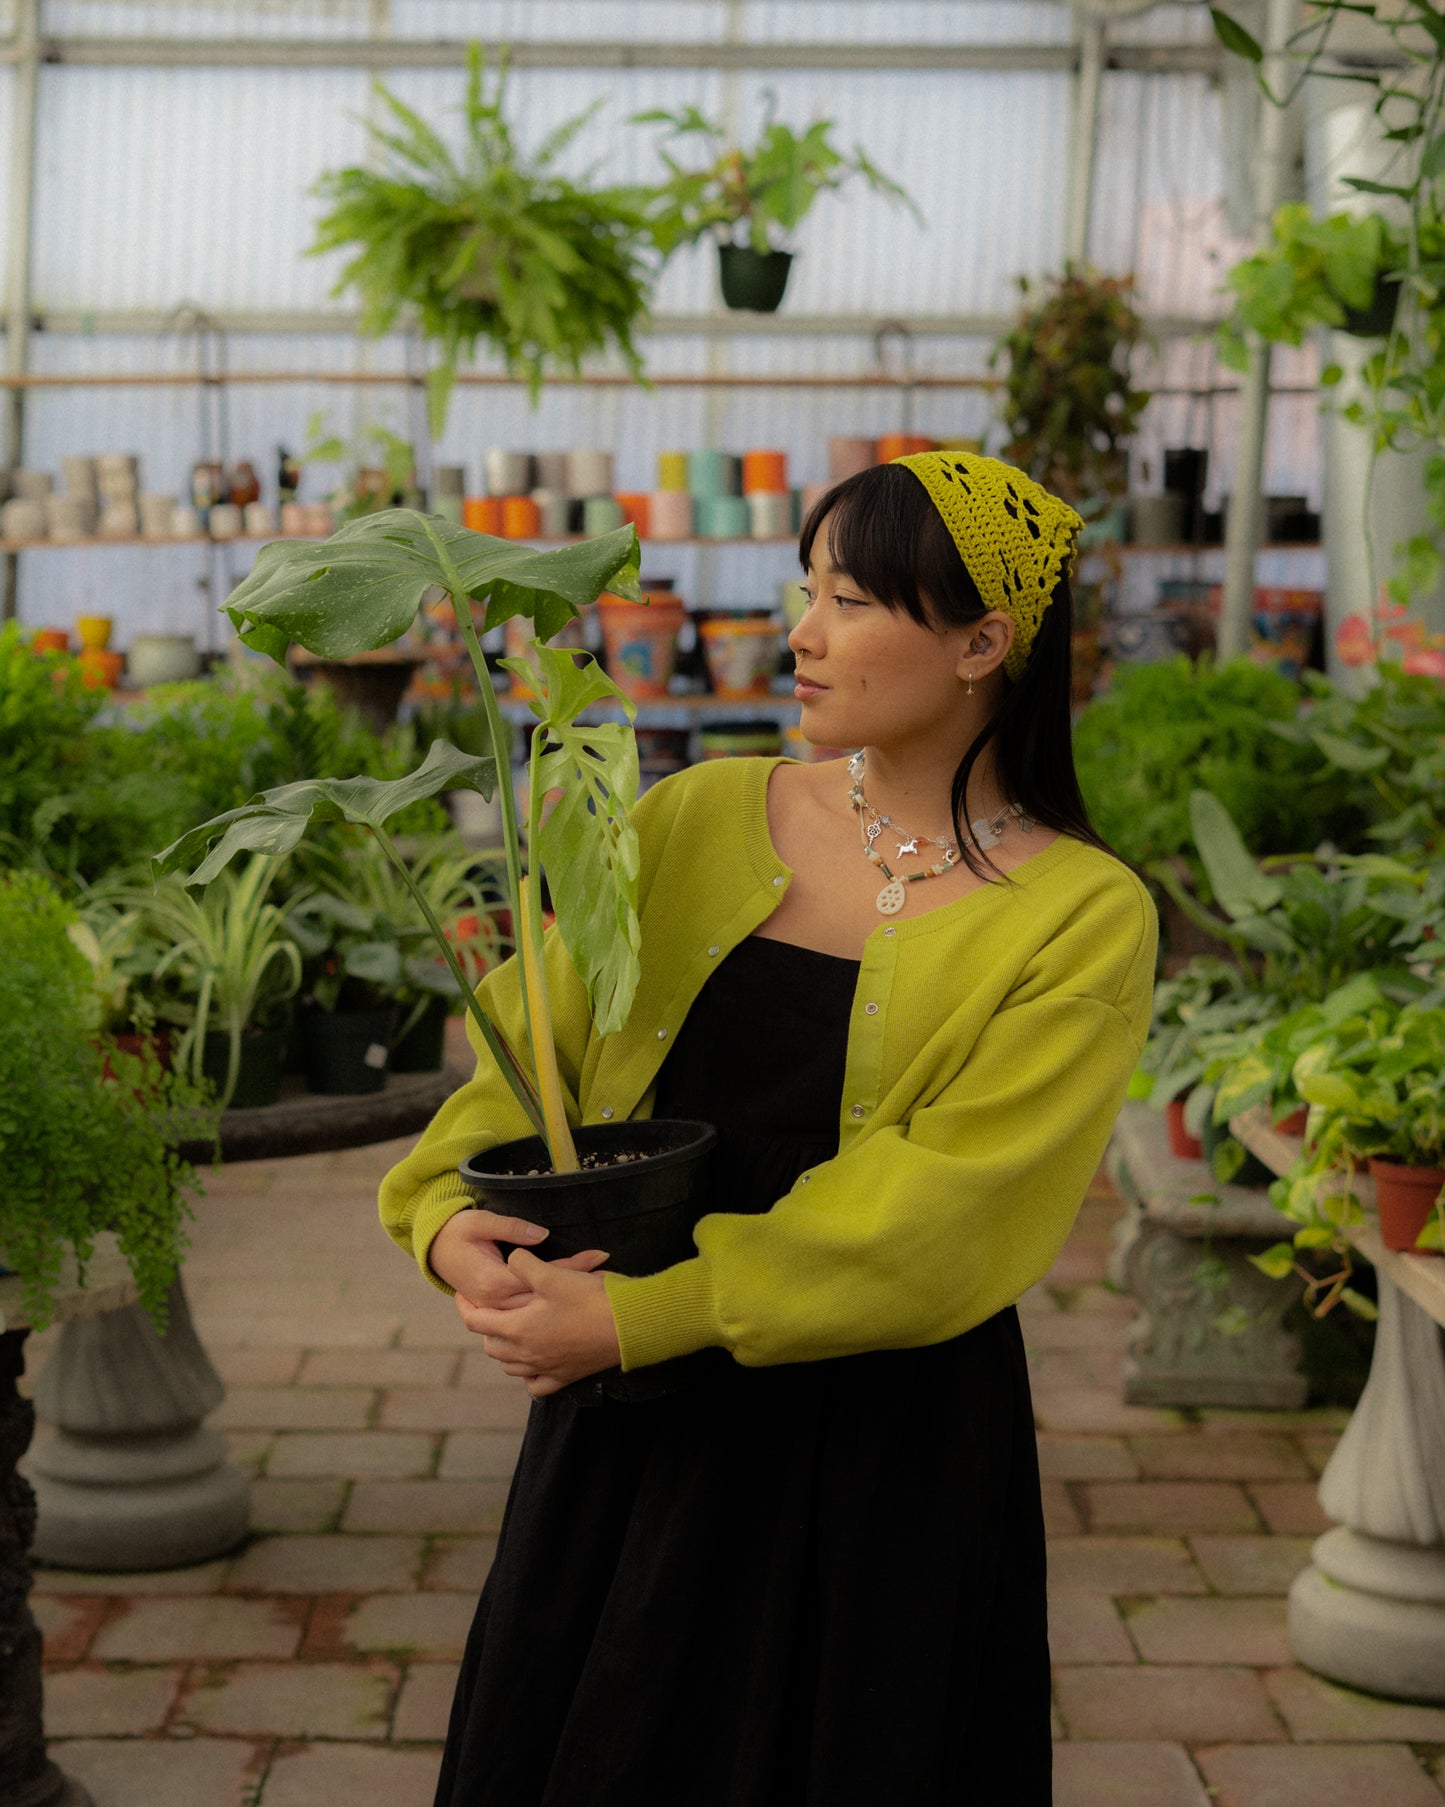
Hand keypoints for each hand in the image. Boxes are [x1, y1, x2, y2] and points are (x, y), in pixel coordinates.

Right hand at [428, 1209, 607, 1321]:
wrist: (437, 1250)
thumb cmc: (458, 1233)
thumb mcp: (481, 1222)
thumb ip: (512, 1228)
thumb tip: (543, 1234)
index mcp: (494, 1282)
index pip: (540, 1277)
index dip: (571, 1267)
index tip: (599, 1256)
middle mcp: (496, 1302)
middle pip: (544, 1300)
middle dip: (577, 1287)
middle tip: (610, 1276)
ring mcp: (496, 1310)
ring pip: (538, 1312)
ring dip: (568, 1301)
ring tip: (601, 1289)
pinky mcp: (498, 1310)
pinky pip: (528, 1316)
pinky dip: (551, 1311)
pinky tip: (574, 1305)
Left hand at [464, 1247, 621, 1397]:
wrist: (628, 1327)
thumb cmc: (590, 1300)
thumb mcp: (553, 1275)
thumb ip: (524, 1265)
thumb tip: (511, 1261)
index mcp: (518, 1328)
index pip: (476, 1321)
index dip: (465, 1306)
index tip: (463, 1294)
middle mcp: (526, 1354)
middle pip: (490, 1345)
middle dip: (486, 1326)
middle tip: (492, 1307)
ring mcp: (545, 1368)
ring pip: (509, 1366)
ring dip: (503, 1349)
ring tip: (510, 1330)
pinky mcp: (565, 1376)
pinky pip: (536, 1384)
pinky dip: (528, 1375)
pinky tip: (533, 1362)